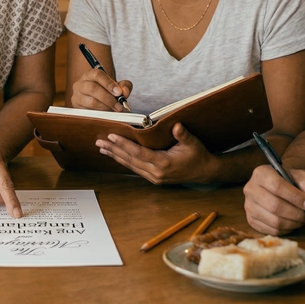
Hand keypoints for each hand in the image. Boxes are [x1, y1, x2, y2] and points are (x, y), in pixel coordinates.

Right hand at [70, 68, 132, 111]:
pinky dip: (100, 114)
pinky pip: (89, 112)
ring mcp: (77, 96)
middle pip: (92, 88)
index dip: (109, 83)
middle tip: (119, 105)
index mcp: (90, 75)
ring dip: (105, 107)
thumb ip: (124, 86)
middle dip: (108, 98)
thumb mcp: (116, 86)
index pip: (97, 75)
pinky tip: (106, 113)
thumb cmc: (106, 91)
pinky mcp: (77, 108)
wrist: (95, 100)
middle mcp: (80, 84)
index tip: (119, 93)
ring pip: (91, 102)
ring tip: (114, 109)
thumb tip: (124, 92)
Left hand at [96, 123, 216, 183]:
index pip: (138, 153)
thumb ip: (183, 135)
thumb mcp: (193, 143)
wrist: (205, 172)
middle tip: (98, 142)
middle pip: (130, 160)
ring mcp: (154, 177)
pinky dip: (124, 161)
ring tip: (102, 148)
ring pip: (130, 166)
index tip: (111, 136)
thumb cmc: (199, 155)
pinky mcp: (154, 178)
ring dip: (116, 156)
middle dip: (113, 150)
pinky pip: (135, 169)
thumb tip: (176, 126)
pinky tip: (116, 155)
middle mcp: (156, 173)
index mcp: (164, 163)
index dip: (124, 144)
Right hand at [244, 164, 304, 235]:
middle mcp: (250, 188)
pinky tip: (292, 222)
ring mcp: (248, 205)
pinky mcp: (251, 220)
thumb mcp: (299, 176)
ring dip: (293, 223)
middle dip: (296, 213)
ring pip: (274, 220)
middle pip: (274, 205)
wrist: (274, 189)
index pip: (276, 186)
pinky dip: (287, 229)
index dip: (296, 197)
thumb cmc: (288, 181)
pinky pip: (272, 230)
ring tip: (303, 219)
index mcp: (261, 173)